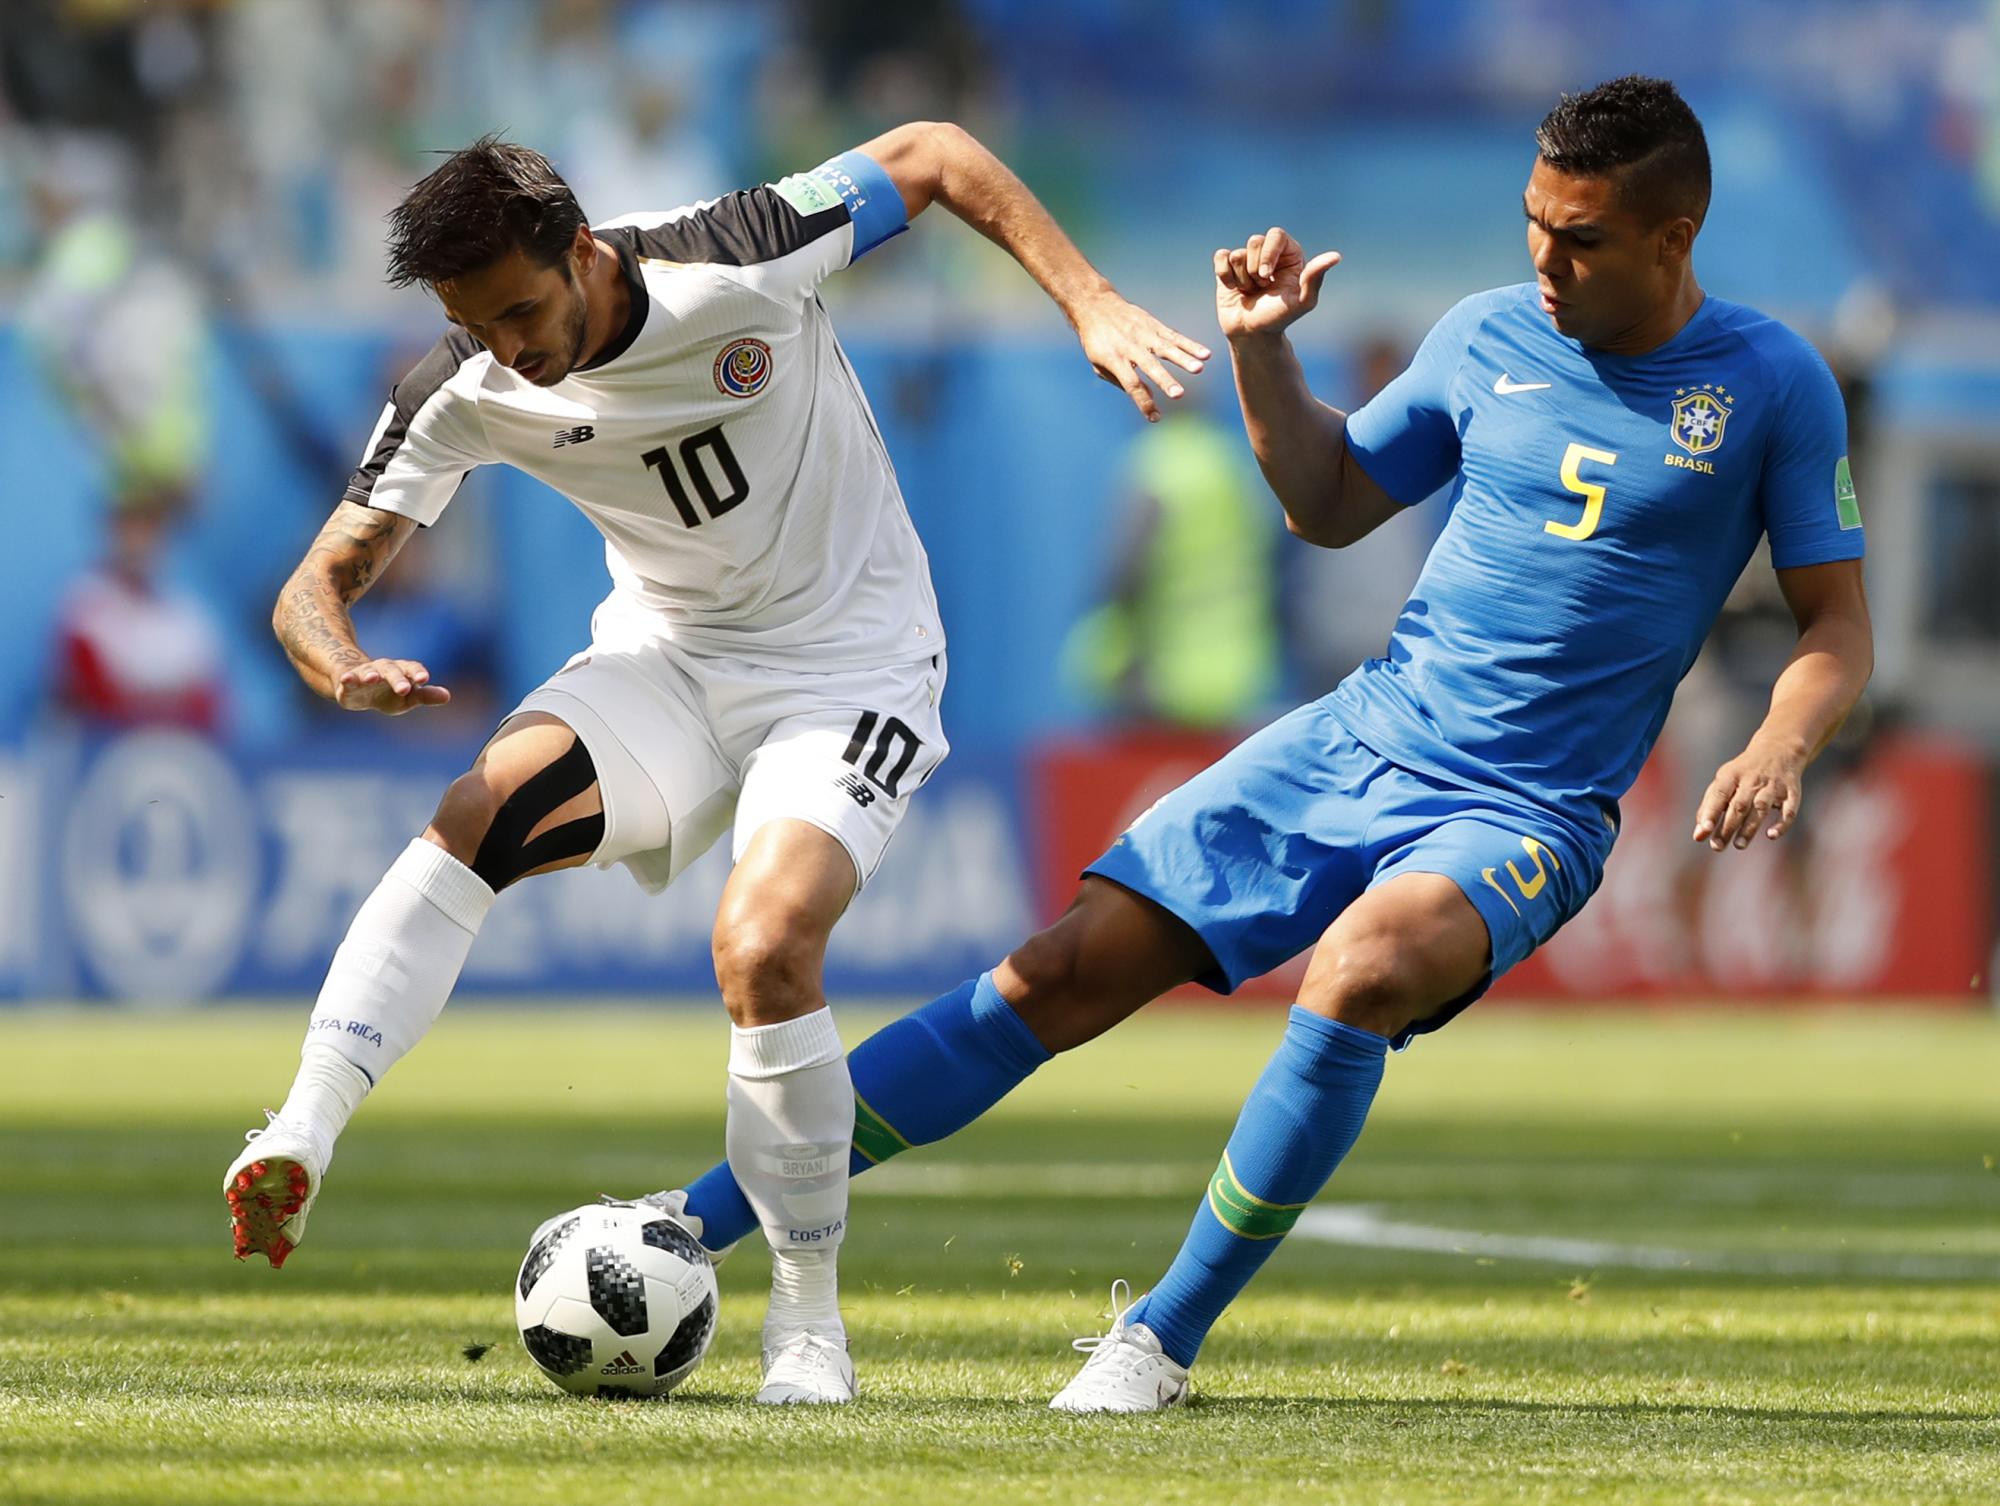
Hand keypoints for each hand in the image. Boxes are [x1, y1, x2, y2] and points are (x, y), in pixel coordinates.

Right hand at [334, 658, 450, 715]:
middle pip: (392, 670)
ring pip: (369, 672)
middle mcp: (384, 669)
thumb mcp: (408, 698)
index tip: (424, 679)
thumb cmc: (388, 694)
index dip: (417, 673)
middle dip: (398, 679)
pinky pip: (348, 678)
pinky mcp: (348, 681)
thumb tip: (447, 696)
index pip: (412, 669)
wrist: (358, 689)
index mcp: (401, 671)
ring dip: (371, 674)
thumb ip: (425, 696)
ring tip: (372, 678)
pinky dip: (347, 678)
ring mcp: (365, 673)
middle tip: (405, 689)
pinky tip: (346, 679)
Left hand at [1072, 295, 1210, 422]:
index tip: (1155, 418)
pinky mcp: (1154, 325)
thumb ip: (1122, 381)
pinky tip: (1206, 355)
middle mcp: (1130, 346)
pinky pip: (1174, 336)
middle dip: (1165, 381)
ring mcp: (1143, 334)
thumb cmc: (1097, 342)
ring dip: (1183, 359)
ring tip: (1199, 369)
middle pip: (1150, 366)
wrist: (1096, 306)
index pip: (1131, 384)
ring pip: (1166, 348)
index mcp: (1114, 359)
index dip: (1143, 402)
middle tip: (1178, 394)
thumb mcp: (1100, 364)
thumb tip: (1147, 397)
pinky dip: (1190, 345)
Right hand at [1214, 227, 1341, 340]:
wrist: (1252, 335)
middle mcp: (1268, 253)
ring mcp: (1247, 259)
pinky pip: (1221, 257)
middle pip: (1254, 241)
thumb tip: (1336, 256)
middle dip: (1255, 270)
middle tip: (1262, 288)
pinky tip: (1234, 289)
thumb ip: (1315, 278)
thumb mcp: (1302, 302)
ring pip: (1237, 254)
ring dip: (1242, 279)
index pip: (1276, 235)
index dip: (1268, 253)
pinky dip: (1225, 276)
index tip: (1267, 276)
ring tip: (1250, 292)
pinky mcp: (1228, 267)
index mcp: (1289, 254)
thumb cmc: (1279, 319)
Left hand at [1692, 736, 1805, 850]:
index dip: (1710, 813)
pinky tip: (1771, 835)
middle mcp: (1752, 779)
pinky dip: (1781, 823)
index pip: (1719, 795)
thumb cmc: (1744, 772)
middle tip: (1717, 847)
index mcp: (1731, 776)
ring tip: (1739, 845)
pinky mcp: (1791, 792)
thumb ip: (1710, 806)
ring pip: (1761, 808)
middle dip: (1727, 827)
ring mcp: (1773, 786)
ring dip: (1750, 828)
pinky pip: (1789, 809)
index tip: (1703, 831)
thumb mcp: (1724, 781)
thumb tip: (1699, 834)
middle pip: (1738, 806)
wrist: (1779, 748)